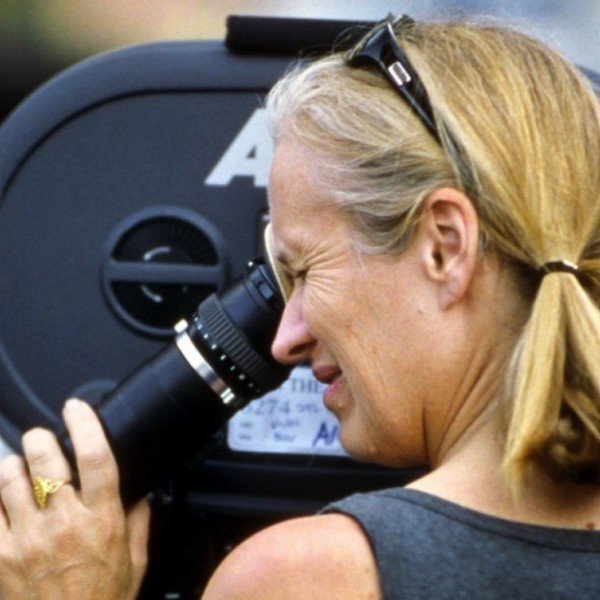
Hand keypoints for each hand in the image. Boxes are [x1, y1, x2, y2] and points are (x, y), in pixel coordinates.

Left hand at [0, 399, 149, 598]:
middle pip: (45, 460)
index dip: (86, 424)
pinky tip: (3, 499)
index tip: (77, 408)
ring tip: (19, 469)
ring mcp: (26, 539)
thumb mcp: (135, 562)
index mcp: (102, 520)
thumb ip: (139, 521)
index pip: (97, 456)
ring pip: (8, 478)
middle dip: (41, 439)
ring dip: (13, 466)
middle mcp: (64, 523)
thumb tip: (140, 493)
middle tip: (42, 440)